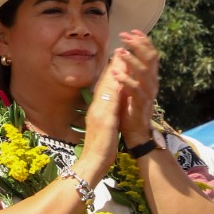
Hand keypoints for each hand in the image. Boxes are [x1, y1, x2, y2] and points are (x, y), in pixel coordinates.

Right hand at [79, 56, 125, 174]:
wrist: (93, 162)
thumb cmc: (99, 148)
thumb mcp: (105, 127)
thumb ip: (106, 114)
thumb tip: (112, 104)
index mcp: (98, 110)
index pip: (105, 88)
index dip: (111, 72)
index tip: (118, 59)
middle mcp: (97, 108)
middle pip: (105, 84)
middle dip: (113, 67)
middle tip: (120, 50)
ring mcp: (99, 113)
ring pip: (107, 89)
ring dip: (114, 72)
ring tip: (121, 57)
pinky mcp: (104, 120)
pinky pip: (110, 101)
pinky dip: (114, 89)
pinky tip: (120, 79)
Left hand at [110, 30, 160, 143]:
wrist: (135, 131)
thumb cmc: (130, 107)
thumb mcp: (129, 85)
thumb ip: (128, 70)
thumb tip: (122, 53)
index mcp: (149, 77)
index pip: (150, 54)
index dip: (143, 41)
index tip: (132, 30)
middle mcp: (151, 82)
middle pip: (151, 58)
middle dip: (138, 45)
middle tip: (125, 36)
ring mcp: (148, 93)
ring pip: (144, 72)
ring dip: (132, 60)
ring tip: (120, 51)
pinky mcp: (140, 104)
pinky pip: (135, 89)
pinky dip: (125, 80)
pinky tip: (115, 73)